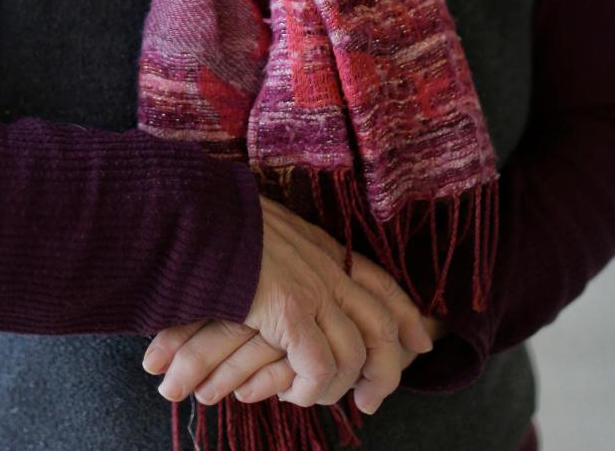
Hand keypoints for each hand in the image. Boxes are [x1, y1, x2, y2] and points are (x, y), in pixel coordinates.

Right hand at [143, 196, 440, 415]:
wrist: (195, 213)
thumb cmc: (218, 225)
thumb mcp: (266, 233)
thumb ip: (287, 254)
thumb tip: (286, 276)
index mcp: (323, 247)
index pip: (380, 282)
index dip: (404, 314)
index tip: (419, 342)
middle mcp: (327, 267)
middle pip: (380, 324)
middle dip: (385, 369)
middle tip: (370, 401)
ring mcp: (311, 288)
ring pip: (353, 354)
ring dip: (336, 388)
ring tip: (310, 399)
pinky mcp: (290, 311)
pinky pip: (319, 367)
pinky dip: (310, 389)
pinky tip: (289, 393)